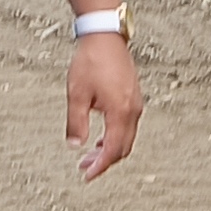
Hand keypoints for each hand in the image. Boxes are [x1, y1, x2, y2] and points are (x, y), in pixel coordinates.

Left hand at [66, 31, 142, 180]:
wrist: (105, 35)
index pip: (112, 150)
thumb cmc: (91, 60)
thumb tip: (75, 145)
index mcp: (120, 112)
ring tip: (90, 154)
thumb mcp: (77, 94)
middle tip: (85, 167)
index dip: (100, 166)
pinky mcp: (133, 97)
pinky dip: (115, 136)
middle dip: (104, 161)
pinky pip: (128, 126)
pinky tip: (100, 136)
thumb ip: (76, 123)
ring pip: (126, 138)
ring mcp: (135, 103)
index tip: (87, 175)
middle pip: (122, 148)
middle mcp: (133, 110)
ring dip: (109, 149)